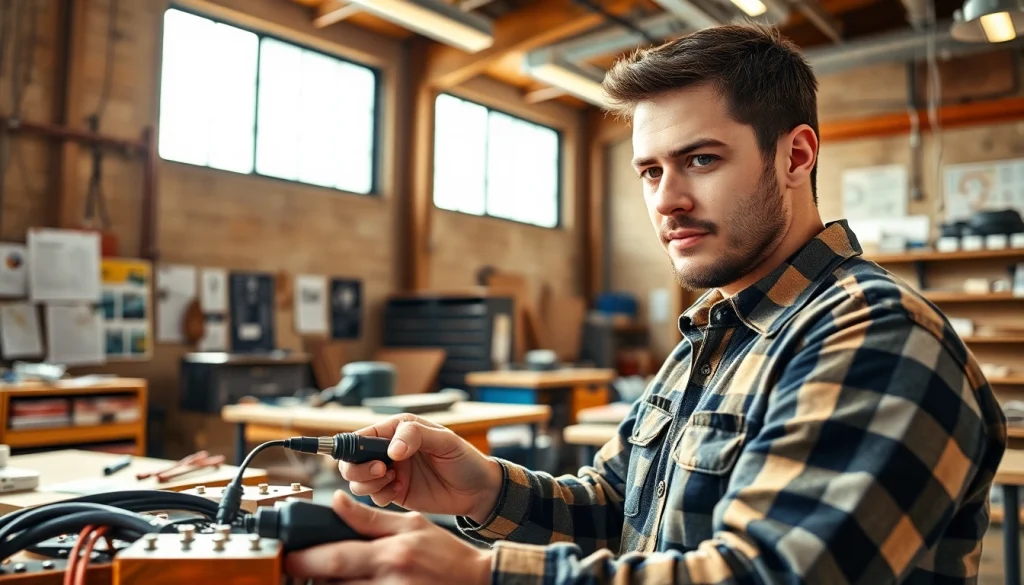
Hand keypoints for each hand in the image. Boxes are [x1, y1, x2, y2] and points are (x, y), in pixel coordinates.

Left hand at [284, 490, 492, 584]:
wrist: (477, 582)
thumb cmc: (446, 554)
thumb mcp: (411, 524)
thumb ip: (371, 518)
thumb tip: (337, 501)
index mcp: (392, 554)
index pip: (338, 557)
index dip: (308, 559)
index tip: (290, 556)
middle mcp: (389, 581)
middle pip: (334, 584)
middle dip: (311, 576)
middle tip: (296, 570)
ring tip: (321, 576)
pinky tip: (348, 584)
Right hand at [341, 413, 502, 522]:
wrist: (477, 490)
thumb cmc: (464, 459)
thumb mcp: (445, 441)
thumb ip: (417, 436)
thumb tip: (392, 449)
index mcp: (398, 430)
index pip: (363, 435)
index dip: (356, 447)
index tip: (371, 457)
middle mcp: (389, 450)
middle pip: (352, 460)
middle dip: (359, 468)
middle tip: (382, 470)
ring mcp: (390, 472)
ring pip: (358, 480)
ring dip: (369, 483)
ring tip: (393, 480)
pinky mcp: (394, 492)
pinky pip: (373, 496)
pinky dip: (380, 495)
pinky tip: (401, 491)